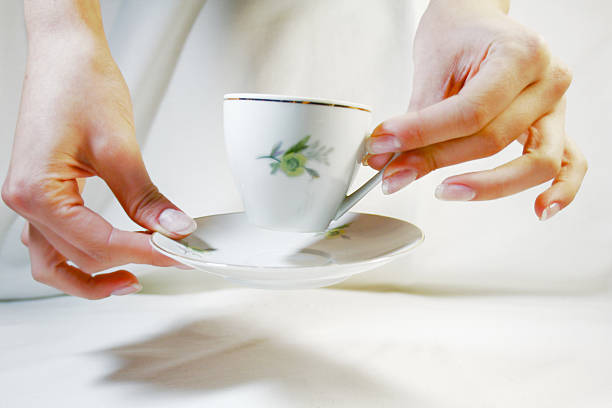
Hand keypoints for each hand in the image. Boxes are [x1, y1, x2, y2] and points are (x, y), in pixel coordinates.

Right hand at [2, 2, 194, 298]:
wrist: (66, 54)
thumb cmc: (78, 84)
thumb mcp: (118, 146)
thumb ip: (145, 197)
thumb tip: (174, 229)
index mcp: (36, 192)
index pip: (98, 243)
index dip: (144, 252)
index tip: (179, 252)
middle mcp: (26, 202)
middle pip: (80, 256)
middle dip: (130, 260)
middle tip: (173, 256)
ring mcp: (32, 200)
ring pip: (58, 261)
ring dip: (94, 276)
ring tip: (134, 277)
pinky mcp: (45, 194)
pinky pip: (57, 242)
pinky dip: (84, 255)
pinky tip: (113, 254)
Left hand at [365, 0, 586, 219]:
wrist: (476, 20)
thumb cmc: (457, 35)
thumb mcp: (432, 69)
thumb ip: (417, 120)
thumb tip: (388, 165)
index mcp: (521, 54)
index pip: (471, 112)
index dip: (424, 135)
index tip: (383, 146)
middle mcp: (548, 80)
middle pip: (494, 139)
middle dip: (437, 160)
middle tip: (393, 173)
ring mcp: (557, 105)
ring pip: (537, 161)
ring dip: (489, 186)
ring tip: (445, 191)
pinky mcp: (556, 125)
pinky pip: (571, 163)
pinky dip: (562, 189)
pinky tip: (540, 210)